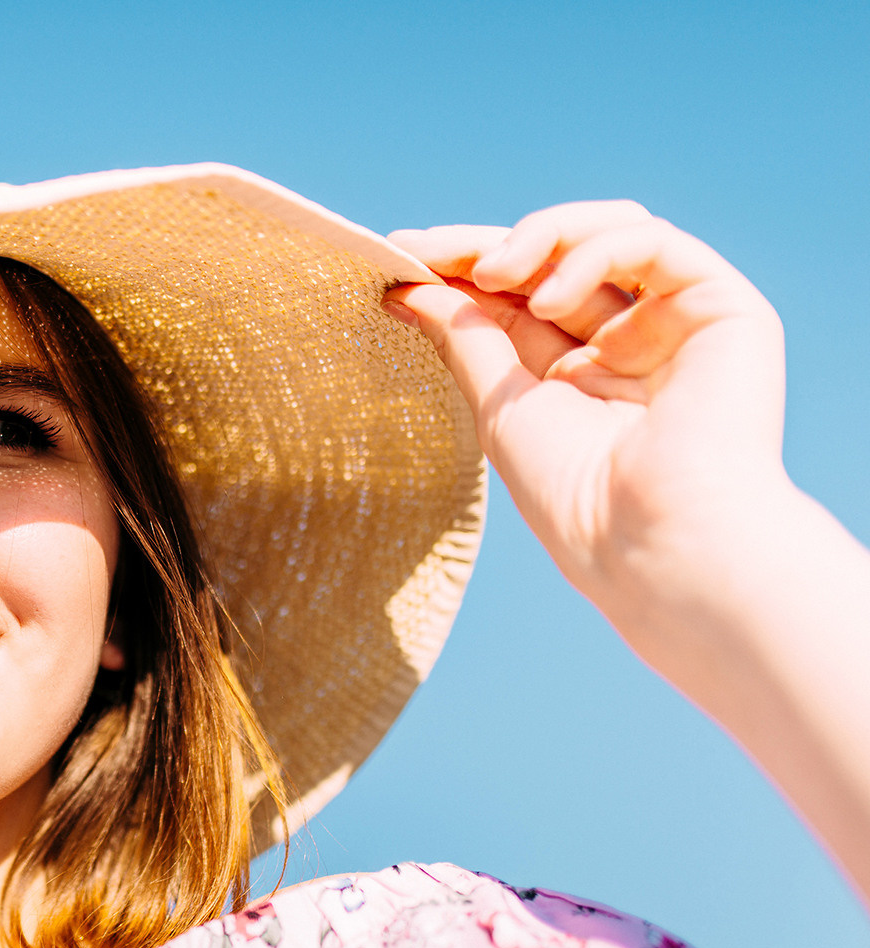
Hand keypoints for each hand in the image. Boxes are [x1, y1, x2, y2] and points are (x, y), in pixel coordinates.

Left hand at [386, 202, 788, 627]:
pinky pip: (656, 244)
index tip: (397, 257)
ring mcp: (679, 322)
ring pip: (610, 233)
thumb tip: (408, 287)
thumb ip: (465, 338)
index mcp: (582, 373)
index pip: (519, 296)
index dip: (460, 271)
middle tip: (421, 248)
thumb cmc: (575, 497)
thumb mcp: (500, 405)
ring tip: (486, 273)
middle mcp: (632, 341)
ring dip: (538, 237)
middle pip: (557, 259)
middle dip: (485, 246)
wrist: (651, 540)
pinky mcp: (725, 308)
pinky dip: (592, 254)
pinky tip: (545, 299)